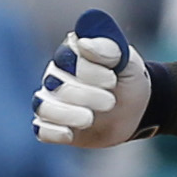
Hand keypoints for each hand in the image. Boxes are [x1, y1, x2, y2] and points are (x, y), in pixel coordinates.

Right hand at [32, 8, 155, 145]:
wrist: (134, 111)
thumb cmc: (126, 80)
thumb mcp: (127, 62)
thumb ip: (109, 49)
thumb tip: (83, 44)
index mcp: (71, 53)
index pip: (67, 57)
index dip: (89, 70)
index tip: (112, 80)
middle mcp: (56, 75)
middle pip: (56, 84)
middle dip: (85, 95)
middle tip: (110, 102)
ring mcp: (52, 101)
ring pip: (43, 106)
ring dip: (66, 114)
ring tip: (89, 118)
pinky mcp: (54, 126)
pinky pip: (42, 130)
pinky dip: (53, 132)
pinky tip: (70, 133)